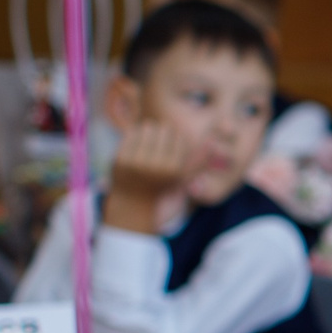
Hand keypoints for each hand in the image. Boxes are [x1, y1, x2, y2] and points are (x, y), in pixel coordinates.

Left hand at [104, 120, 197, 235]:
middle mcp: (155, 167)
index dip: (176, 137)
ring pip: (147, 128)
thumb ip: (199, 162)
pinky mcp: (119, 160)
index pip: (179, 138)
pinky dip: (135, 134)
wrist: (132, 204)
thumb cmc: (162, 188)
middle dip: (163, 131)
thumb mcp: (183, 179)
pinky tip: (137, 141)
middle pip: (163, 131)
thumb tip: (212, 144)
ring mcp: (135, 163)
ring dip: (149, 129)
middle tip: (159, 136)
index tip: (171, 142)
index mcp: (173, 171)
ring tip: (150, 136)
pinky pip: (130, 135)